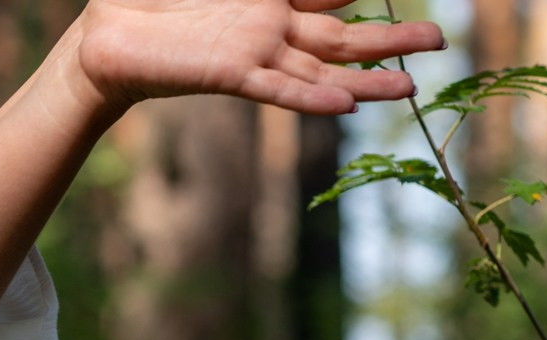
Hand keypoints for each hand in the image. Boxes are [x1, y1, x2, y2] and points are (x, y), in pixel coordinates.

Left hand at [64, 0, 445, 118]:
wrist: (105, 33)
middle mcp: (271, 28)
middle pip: (344, 37)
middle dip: (391, 40)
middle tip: (440, 40)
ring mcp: (254, 52)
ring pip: (322, 68)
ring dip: (367, 79)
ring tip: (411, 88)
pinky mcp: (229, 73)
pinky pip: (278, 89)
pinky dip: (312, 97)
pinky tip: (347, 105)